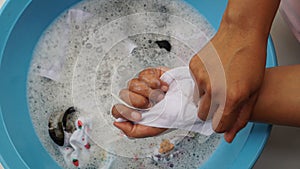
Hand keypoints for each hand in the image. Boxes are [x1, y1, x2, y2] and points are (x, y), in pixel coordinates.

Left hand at [112, 67, 169, 137]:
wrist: (189, 102)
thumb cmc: (172, 116)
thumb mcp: (152, 130)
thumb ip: (132, 131)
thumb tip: (116, 123)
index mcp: (133, 111)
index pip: (117, 110)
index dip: (126, 112)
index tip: (139, 116)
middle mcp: (135, 98)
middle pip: (123, 95)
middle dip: (139, 101)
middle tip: (151, 105)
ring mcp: (142, 85)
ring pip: (133, 84)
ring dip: (150, 92)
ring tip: (161, 97)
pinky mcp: (150, 74)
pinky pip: (144, 75)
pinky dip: (156, 82)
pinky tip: (164, 88)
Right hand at [189, 25, 267, 142]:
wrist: (241, 32)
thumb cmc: (251, 59)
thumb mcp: (253, 92)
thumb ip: (240, 118)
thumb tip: (228, 136)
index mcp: (230, 98)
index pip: (218, 126)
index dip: (223, 123)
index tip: (224, 117)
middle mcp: (212, 90)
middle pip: (203, 115)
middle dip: (212, 111)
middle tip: (222, 98)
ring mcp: (200, 77)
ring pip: (198, 99)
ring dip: (207, 95)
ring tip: (219, 80)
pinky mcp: (193, 67)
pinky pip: (194, 83)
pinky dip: (202, 80)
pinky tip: (213, 70)